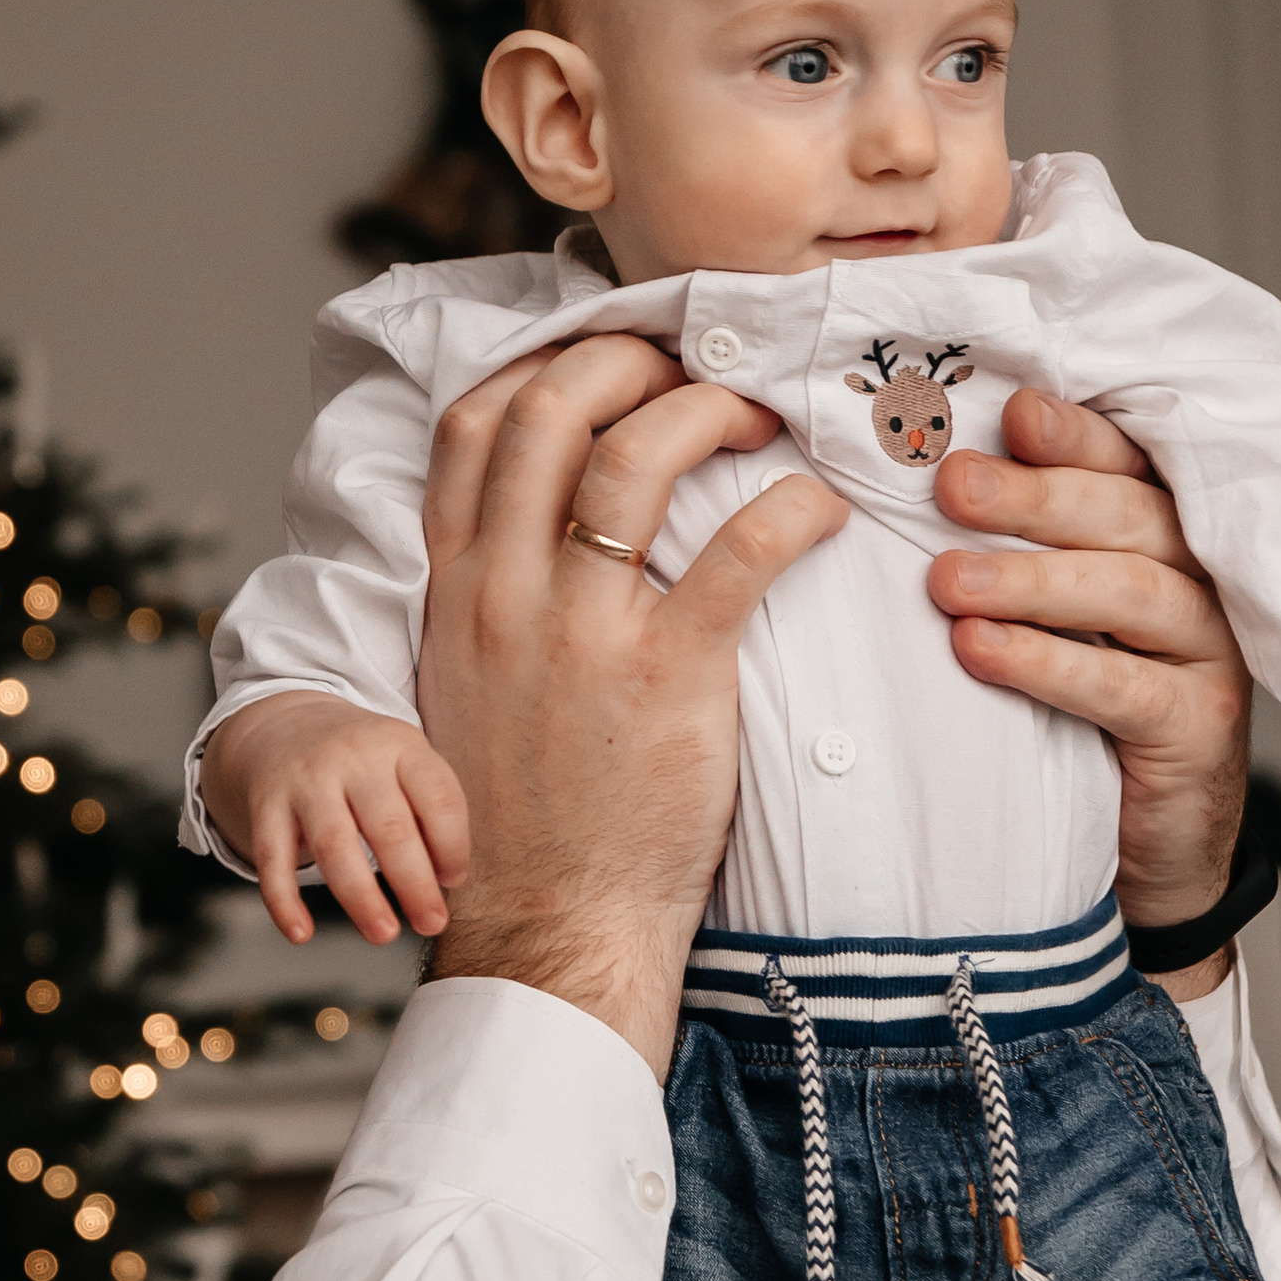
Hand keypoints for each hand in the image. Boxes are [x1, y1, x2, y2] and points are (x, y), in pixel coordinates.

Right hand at [199, 336, 779, 952]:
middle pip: (551, 410)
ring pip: (636, 455)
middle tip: (696, 366)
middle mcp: (507, 594)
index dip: (544, 365)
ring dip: (709, 409)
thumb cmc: (524, 815)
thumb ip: (496, 602)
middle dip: (630, 358)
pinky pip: (739, 551)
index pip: (471, 428)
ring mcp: (582, 633)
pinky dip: (791, 507)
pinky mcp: (668, 677)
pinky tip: (821, 508)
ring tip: (762, 419)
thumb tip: (553, 529)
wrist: (547, 922)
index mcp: (459, 593)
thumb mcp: (469, 690)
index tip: (608, 358)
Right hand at [199, 695, 469, 948]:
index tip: (453, 881)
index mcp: (398, 745)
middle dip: (414, 883)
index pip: (437, 797)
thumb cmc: (361, 761)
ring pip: (334, 845)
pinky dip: (284, 901)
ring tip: (383, 934)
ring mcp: (305, 781)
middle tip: (432, 924)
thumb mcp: (402, 760)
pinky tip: (302, 934)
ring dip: (360, 897)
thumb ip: (430, 808)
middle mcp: (352, 758)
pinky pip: (272, 859)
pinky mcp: (266, 805)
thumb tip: (445, 880)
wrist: (283, 724)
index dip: (452, 845)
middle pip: (388, 827)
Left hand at [928, 389, 1250, 994]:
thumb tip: (925, 473)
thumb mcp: (1049, 618)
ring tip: (946, 579)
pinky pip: (1122, 687)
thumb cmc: (1083, 713)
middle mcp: (1200, 580)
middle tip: (950, 484)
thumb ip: (1013, 547)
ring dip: (1032, 578)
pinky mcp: (1198, 726)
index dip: (1073, 435)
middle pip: (1128, 515)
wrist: (1148, 841)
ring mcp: (1209, 652)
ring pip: (1131, 591)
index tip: (1009, 415)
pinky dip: (1046, 663)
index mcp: (1164, 535)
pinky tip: (979, 651)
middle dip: (1037, 494)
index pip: (1126, 465)